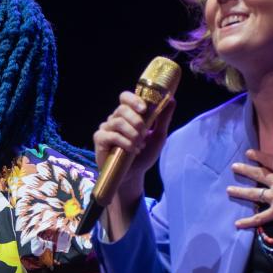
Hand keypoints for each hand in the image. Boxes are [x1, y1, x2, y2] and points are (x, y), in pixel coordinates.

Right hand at [93, 92, 176, 206]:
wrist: (134, 174)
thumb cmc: (144, 154)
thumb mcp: (158, 136)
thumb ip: (164, 118)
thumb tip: (172, 99)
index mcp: (128, 115)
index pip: (125, 97)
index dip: (133, 100)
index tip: (144, 109)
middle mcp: (115, 119)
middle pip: (122, 108)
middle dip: (136, 120)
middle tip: (144, 133)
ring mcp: (106, 128)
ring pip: (118, 122)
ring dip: (132, 134)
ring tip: (139, 145)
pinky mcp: (100, 139)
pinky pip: (111, 135)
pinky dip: (125, 143)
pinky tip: (132, 150)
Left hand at [229, 125, 272, 229]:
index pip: (270, 161)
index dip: (259, 156)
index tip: (248, 153)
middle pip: (258, 175)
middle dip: (246, 170)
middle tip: (233, 167)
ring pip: (255, 194)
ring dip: (241, 192)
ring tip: (228, 190)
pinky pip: (260, 217)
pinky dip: (249, 221)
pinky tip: (237, 224)